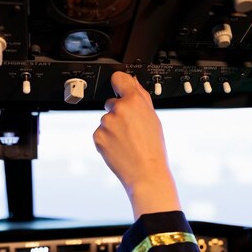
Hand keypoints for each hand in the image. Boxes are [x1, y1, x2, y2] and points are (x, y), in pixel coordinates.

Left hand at [93, 72, 180, 219]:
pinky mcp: (97, 136)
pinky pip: (100, 133)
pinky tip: (119, 147)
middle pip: (112, 102)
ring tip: (128, 141)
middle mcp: (118, 109)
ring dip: (113, 127)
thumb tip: (132, 81)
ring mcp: (106, 123)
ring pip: (106, 119)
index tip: (119, 86)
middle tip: (132, 129)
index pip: (119, 78)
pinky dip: (107, 139)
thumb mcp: (153, 118)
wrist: (145, 173)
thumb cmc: (153, 148)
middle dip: (119, 112)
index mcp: (134, 101)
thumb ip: (141, 97)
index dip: (119, 82)